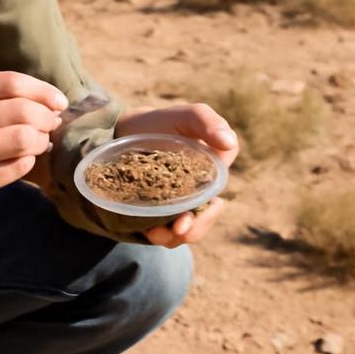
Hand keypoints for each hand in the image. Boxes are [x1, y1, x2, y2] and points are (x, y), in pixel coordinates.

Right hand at [0, 71, 68, 231]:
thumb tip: (44, 99)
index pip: (8, 83)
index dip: (41, 90)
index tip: (58, 100)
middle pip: (20, 111)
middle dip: (46, 116)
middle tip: (51, 123)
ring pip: (20, 141)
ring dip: (39, 140)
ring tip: (39, 142)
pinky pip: (13, 170)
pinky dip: (26, 162)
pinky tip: (22, 160)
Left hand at [114, 103, 237, 247]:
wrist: (126, 131)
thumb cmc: (162, 122)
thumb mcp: (186, 116)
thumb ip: (207, 122)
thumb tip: (228, 142)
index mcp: (213, 174)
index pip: (218, 199)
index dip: (209, 213)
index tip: (193, 214)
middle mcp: (201, 193)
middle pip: (204, 221)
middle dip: (195, 230)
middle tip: (178, 229)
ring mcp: (181, 205)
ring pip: (187, 231)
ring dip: (175, 238)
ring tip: (155, 233)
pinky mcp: (162, 213)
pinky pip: (166, 233)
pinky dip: (160, 235)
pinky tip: (148, 231)